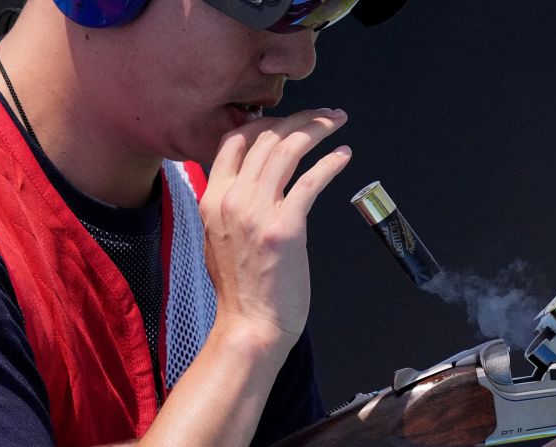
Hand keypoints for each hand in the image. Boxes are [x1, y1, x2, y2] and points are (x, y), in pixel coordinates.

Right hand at [199, 108, 350, 347]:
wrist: (250, 325)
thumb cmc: (240, 288)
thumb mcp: (218, 238)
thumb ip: (229, 206)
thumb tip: (249, 184)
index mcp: (212, 198)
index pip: (233, 141)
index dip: (263, 122)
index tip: (286, 120)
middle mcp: (231, 198)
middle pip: (266, 138)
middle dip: (299, 118)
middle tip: (322, 114)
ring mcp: (257, 211)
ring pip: (288, 149)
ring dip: (317, 128)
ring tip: (336, 121)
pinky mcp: (286, 227)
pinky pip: (311, 180)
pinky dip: (330, 162)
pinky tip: (343, 155)